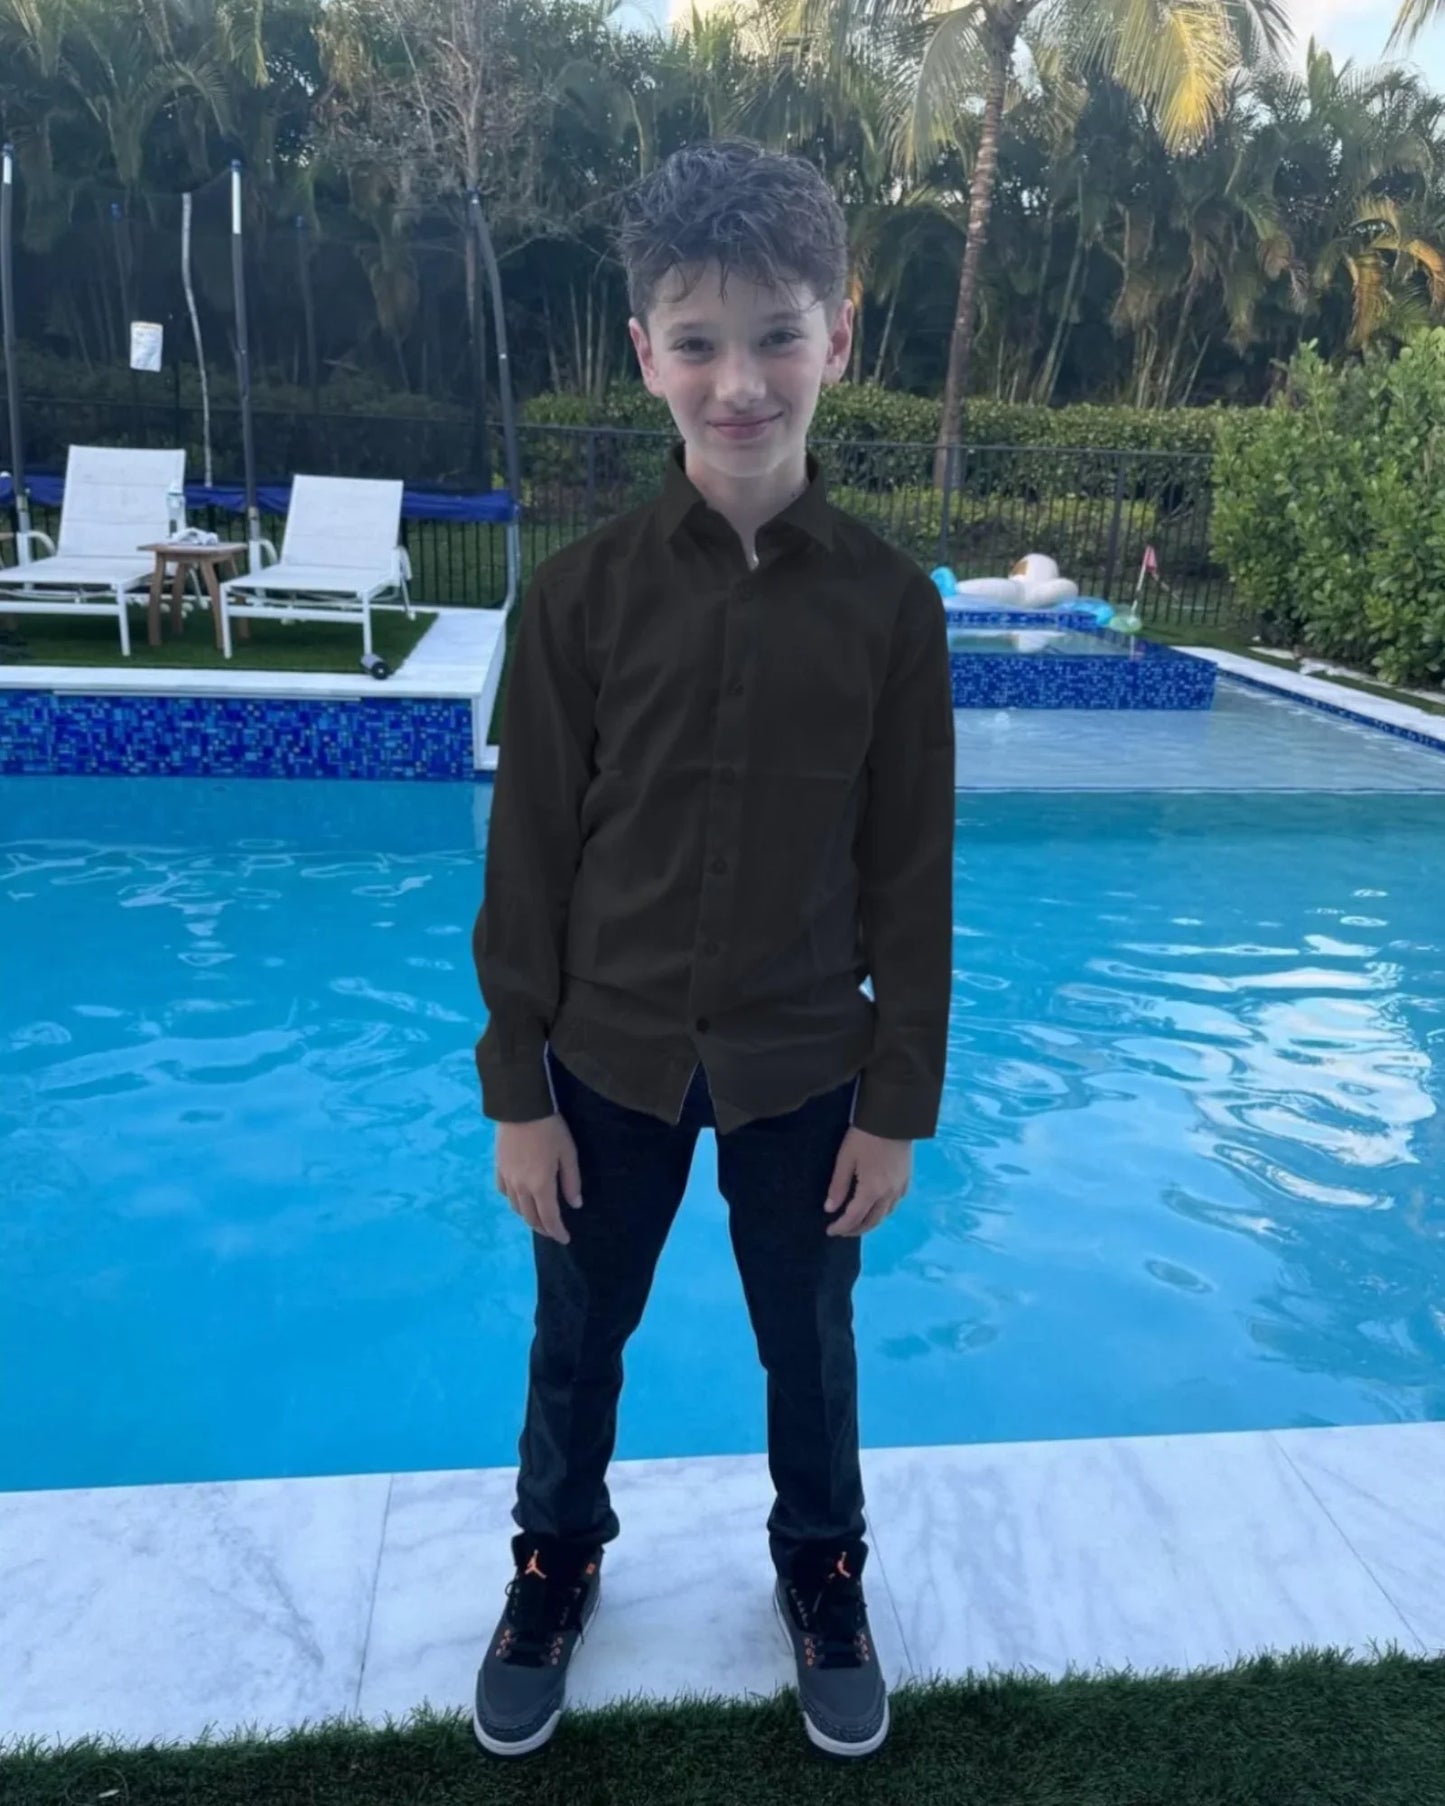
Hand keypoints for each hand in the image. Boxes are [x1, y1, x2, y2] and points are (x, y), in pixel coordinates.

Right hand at [495, 1114, 582, 1243]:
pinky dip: (513, 1201)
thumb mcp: (568, 1154)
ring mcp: (507, 1178)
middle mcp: (521, 1187)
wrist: (521, 1108)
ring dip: (528, 1217)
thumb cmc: (551, 1129)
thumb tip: (575, 1204)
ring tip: (538, 1218)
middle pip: (530, 1217)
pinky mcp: (498, 1167)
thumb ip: (571, 1181)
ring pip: (516, 1207)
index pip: (549, 1218)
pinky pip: (504, 1192)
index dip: (557, 1231)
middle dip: (543, 1228)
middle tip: (553, 1231)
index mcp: (540, 1186)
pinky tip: (519, 1199)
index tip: (565, 1239)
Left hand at [824, 1126, 911, 1236]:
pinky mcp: (906, 1180)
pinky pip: (895, 1204)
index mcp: (871, 1190)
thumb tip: (830, 1209)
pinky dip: (883, 1211)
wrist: (893, 1119)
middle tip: (842, 1230)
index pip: (854, 1218)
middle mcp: (888, 1194)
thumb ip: (838, 1186)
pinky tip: (876, 1207)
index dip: (841, 1227)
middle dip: (855, 1229)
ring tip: (857, 1222)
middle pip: (872, 1221)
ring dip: (870, 1222)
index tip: (830, 1231)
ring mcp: (900, 1188)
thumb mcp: (845, 1159)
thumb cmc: (864, 1136)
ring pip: (885, 1215)